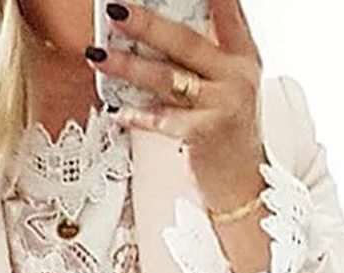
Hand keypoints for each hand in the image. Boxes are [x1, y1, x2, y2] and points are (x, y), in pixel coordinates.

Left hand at [86, 0, 267, 212]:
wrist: (241, 184)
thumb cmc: (227, 132)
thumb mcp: (228, 86)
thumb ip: (206, 55)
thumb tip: (157, 28)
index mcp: (243, 56)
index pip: (227, 10)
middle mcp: (237, 76)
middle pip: (185, 41)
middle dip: (146, 23)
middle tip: (116, 11)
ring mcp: (222, 104)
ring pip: (166, 78)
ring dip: (128, 66)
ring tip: (100, 56)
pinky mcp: (203, 133)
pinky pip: (160, 118)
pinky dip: (135, 115)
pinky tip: (116, 110)